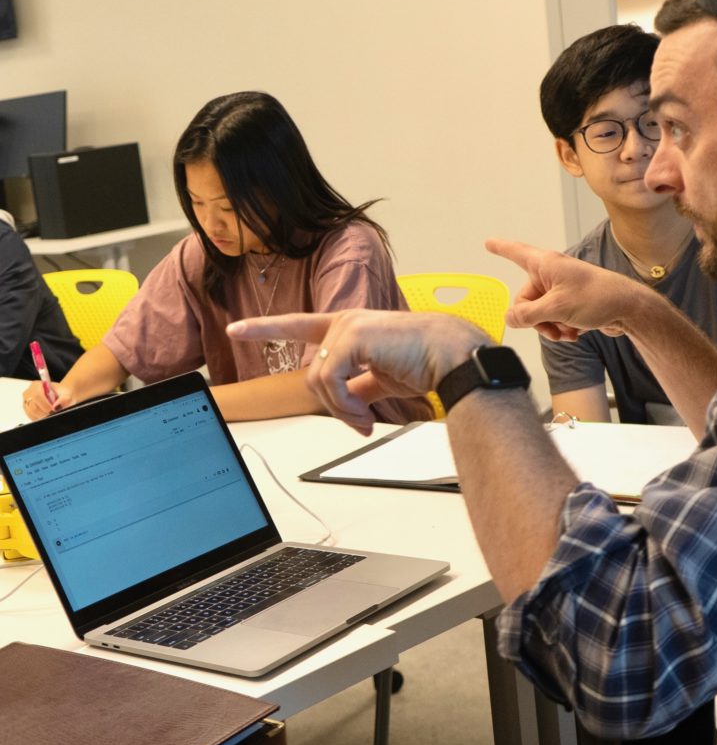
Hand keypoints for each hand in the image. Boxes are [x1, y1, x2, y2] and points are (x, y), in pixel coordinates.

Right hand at [22, 380, 73, 419]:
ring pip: (32, 413)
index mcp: (36, 385)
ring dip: (43, 416)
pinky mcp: (27, 410)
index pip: (37, 396)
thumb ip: (64, 399)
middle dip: (45, 412)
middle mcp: (28, 393)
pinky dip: (40, 418)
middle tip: (54, 412)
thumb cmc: (62, 393)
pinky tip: (47, 414)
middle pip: (33, 407)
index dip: (45, 405)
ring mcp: (26, 402)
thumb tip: (56, 406)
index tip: (54, 409)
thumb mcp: (67, 394)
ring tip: (52, 412)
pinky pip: (31, 417)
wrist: (61, 396)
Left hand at [228, 309, 489, 432]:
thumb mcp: (382, 378)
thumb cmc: (425, 362)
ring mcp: (347, 326)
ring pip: (318, 381)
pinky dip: (344, 405)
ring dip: (341, 409)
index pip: (299, 326)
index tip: (236, 329)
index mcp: (349, 327)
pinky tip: (365, 413)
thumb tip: (349, 407)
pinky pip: (329, 381)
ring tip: (365, 419)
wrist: (451, 356)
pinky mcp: (353, 336)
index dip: (266, 329)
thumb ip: (359, 386)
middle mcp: (344, 322)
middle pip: (312, 375)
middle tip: (360, 423)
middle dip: (333, 406)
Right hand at [485, 237, 645, 339]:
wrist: (630, 310)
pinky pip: (554, 318)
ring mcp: (562, 289)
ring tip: (567, 333)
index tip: (488, 242)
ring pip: (540, 313)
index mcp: (546, 264)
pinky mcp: (572, 303)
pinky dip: (561, 328)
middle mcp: (552, 273)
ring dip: (550, 327)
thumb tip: (509, 318)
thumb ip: (527, 315)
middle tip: (552, 328)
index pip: (516, 252)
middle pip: (525, 298)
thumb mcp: (556, 308)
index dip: (501, 248)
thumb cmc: (597, 298)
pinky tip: (575, 333)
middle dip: (536, 319)